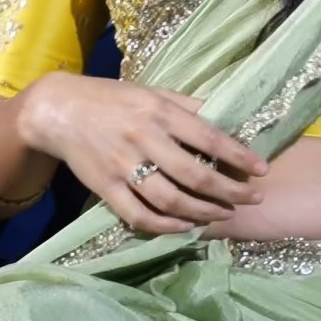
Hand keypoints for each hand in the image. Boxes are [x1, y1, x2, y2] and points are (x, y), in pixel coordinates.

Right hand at [20, 72, 268, 233]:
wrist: (59, 110)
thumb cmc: (112, 98)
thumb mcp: (152, 92)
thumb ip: (187, 107)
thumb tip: (226, 117)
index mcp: (158, 112)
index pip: (208, 136)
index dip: (238, 155)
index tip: (261, 169)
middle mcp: (144, 139)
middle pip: (194, 174)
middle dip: (229, 191)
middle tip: (252, 198)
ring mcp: (123, 167)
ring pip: (170, 200)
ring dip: (203, 213)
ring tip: (224, 214)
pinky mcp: (106, 189)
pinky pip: (140, 216)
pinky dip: (166, 227)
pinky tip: (185, 227)